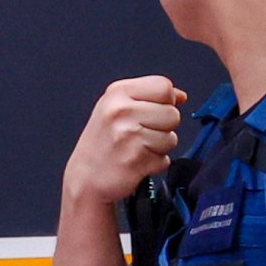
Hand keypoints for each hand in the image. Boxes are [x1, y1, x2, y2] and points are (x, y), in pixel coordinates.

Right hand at [65, 77, 188, 209]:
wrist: (85, 178)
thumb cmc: (101, 144)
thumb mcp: (116, 108)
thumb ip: (148, 97)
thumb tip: (180, 96)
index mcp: (117, 92)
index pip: (164, 86)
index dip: (166, 102)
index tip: (152, 113)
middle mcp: (121, 110)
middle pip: (173, 113)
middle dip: (164, 128)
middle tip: (140, 135)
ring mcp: (128, 134)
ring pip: (172, 138)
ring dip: (160, 148)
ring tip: (137, 149)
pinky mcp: (136, 158)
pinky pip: (165, 159)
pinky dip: (154, 164)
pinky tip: (136, 162)